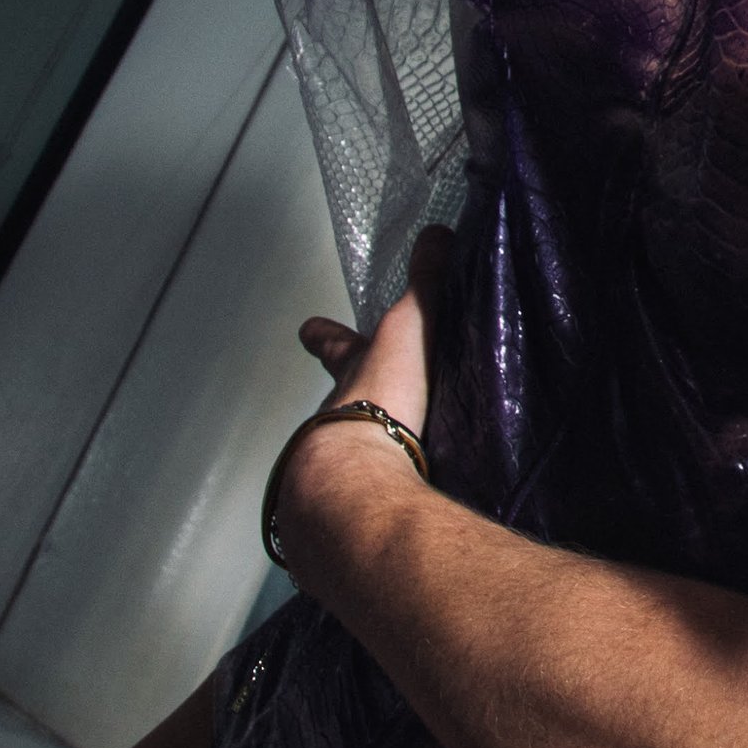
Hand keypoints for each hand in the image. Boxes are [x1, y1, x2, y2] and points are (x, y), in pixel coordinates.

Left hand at [267, 230, 448, 589]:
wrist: (358, 482)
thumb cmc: (379, 402)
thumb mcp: (408, 328)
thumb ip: (426, 285)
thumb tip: (436, 235)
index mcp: (350, 378)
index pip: (334, 346)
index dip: (326, 336)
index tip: (310, 328)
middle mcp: (337, 424)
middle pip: (338, 409)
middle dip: (350, 406)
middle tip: (360, 406)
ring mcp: (345, 471)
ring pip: (353, 458)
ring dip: (371, 456)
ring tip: (396, 460)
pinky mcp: (364, 511)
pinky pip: (376, 501)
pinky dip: (389, 499)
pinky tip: (408, 506)